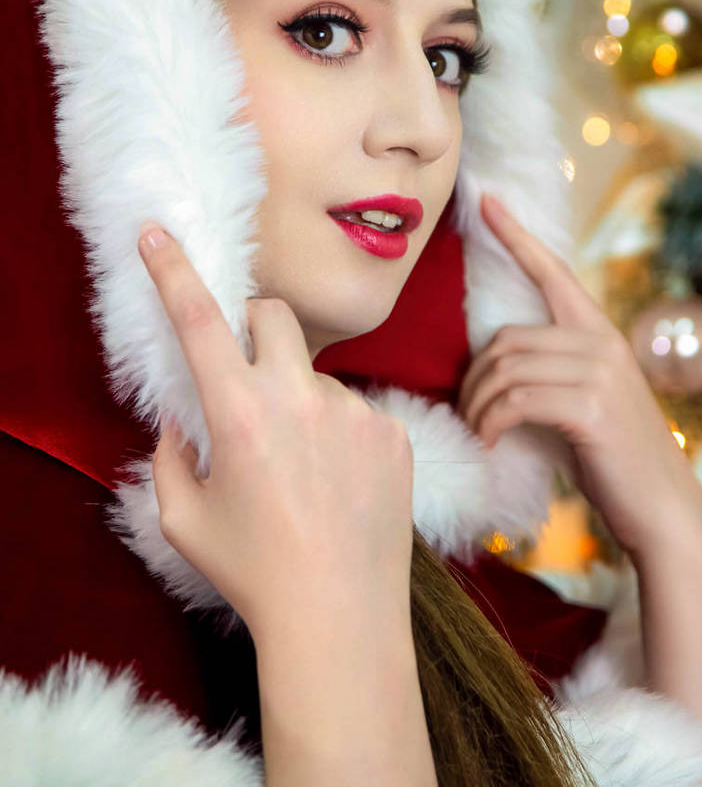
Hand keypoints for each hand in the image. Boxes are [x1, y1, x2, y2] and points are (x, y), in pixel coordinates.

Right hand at [137, 223, 415, 639]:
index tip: (157, 234)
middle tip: (248, 372)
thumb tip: (186, 418)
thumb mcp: (185, 519)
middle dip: (255, 327)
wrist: (341, 618)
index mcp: (239, 412)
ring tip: (305, 474)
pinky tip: (340, 486)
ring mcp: (354, 410)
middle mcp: (299, 397)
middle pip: (274, 315)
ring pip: (316, 376)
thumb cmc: (253, 572)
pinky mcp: (393, 431)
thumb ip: (172, 456)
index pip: (199, 320)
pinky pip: (357, 410)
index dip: (174, 271)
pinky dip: (339, 434)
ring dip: (300, 402)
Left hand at [456, 194, 701, 562]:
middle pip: (506, 339)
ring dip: (477, 406)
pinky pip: (516, 400)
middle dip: (473, 380)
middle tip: (467, 415)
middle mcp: (601, 342)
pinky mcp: (591, 407)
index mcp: (598, 333)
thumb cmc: (609, 458)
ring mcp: (599, 372)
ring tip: (477, 432)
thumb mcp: (578, 402)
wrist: (661, 509)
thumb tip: (489, 365)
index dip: (515, 235)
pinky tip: (488, 442)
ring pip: (506, 369)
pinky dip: (491, 422)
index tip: (486, 199)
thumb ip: (546, 373)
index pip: (552, 271)